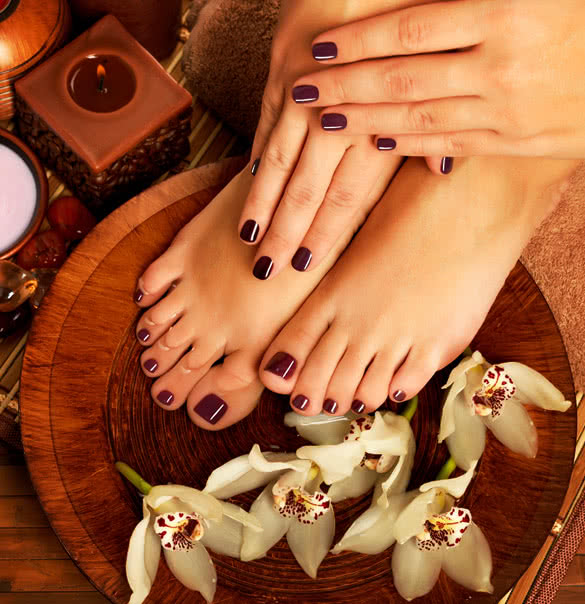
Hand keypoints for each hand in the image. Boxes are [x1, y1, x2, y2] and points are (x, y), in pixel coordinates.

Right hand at [238, 0, 406, 279]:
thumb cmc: (403, 4)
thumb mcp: (434, 56)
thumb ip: (431, 116)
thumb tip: (441, 169)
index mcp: (373, 113)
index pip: (344, 190)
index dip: (324, 230)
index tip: (304, 264)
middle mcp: (330, 108)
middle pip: (304, 183)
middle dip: (284, 229)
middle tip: (264, 269)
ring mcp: (297, 89)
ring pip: (274, 158)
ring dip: (261, 201)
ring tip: (245, 235)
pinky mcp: (277, 66)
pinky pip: (263, 120)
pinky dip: (256, 154)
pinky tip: (250, 182)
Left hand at [292, 0, 584, 158]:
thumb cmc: (581, 11)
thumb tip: (410, 2)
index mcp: (507, 8)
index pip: (409, 27)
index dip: (358, 40)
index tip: (318, 49)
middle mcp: (503, 62)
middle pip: (402, 78)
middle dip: (344, 87)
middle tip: (301, 92)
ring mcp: (510, 108)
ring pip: (419, 118)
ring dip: (366, 121)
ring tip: (326, 121)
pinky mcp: (520, 140)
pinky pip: (453, 143)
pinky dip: (412, 145)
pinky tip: (380, 144)